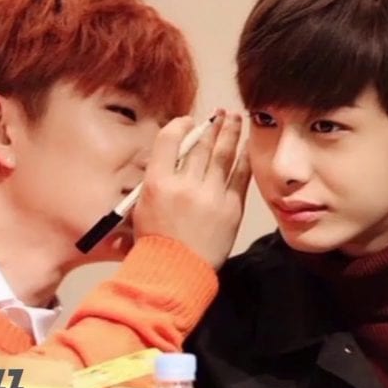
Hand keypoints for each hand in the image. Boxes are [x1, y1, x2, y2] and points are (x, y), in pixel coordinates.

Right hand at [132, 110, 250, 268]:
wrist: (176, 273)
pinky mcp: (231, 208)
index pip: (170, 140)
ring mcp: (210, 196)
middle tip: (220, 114)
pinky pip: (240, 176)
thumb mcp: (140, 209)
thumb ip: (155, 181)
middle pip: (201, 145)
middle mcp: (184, 185)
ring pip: (223, 155)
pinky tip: (247, 146)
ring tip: (236, 119)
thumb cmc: (154, 244)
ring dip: (230, 133)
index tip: (188, 121)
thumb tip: (169, 158)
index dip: (181, 125)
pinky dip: (244, 158)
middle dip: (211, 125)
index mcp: (158, 183)